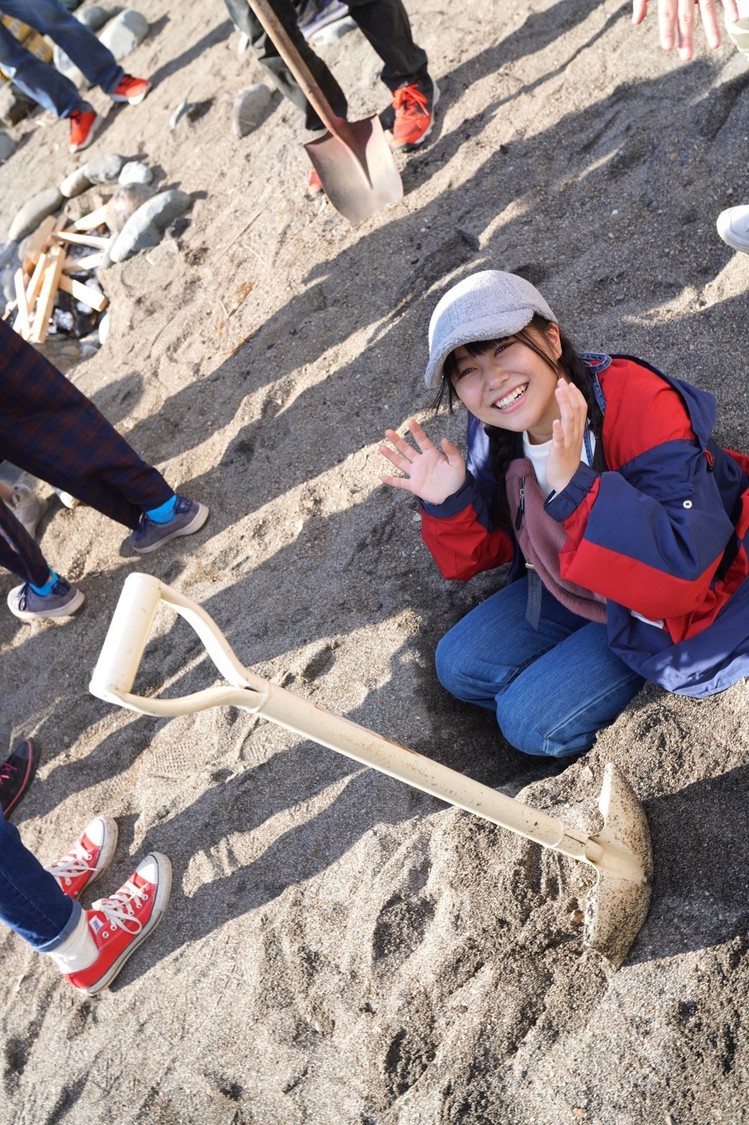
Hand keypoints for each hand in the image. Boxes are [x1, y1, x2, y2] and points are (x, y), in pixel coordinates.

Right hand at [381, 418, 466, 504]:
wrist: (454, 497)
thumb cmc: (457, 479)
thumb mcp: (457, 464)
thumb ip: (452, 451)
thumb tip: (443, 439)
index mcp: (432, 455)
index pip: (422, 440)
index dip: (416, 431)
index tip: (410, 421)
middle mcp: (421, 462)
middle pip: (406, 449)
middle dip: (397, 440)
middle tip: (388, 432)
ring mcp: (416, 474)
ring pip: (400, 463)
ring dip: (391, 456)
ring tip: (381, 447)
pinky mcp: (414, 486)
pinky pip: (400, 482)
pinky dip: (391, 481)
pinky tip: (382, 477)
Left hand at [546, 380, 587, 494]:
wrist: (568, 480)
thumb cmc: (567, 460)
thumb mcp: (571, 439)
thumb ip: (571, 426)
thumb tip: (567, 411)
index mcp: (578, 430)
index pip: (581, 408)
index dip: (576, 395)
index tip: (569, 383)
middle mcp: (575, 434)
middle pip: (576, 410)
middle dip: (569, 394)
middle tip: (561, 381)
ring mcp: (569, 442)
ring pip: (569, 420)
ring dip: (564, 404)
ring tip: (559, 391)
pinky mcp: (560, 451)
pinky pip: (560, 439)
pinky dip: (558, 430)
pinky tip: (555, 421)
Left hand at [632, 0, 737, 58]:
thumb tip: (636, 22)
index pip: (667, 12)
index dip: (667, 29)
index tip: (668, 48)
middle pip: (686, 14)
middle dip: (686, 35)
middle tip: (686, 58)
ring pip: (708, 5)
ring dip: (712, 26)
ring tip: (715, 46)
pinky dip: (730, 5)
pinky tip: (734, 20)